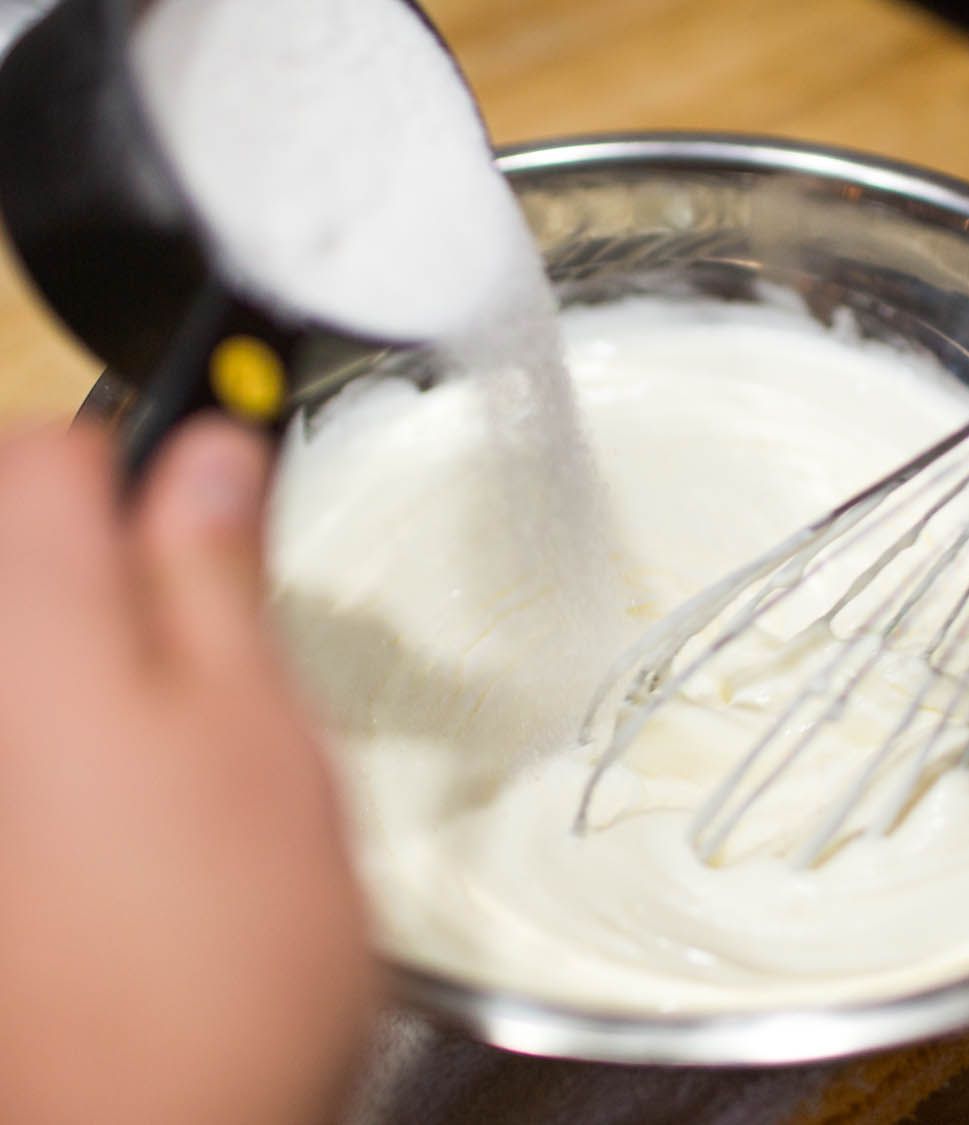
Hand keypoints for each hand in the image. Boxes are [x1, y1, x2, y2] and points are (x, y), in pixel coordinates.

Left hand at [0, 419, 375, 1123]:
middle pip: (14, 538)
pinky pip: (24, 719)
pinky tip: (122, 793)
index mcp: (39, 634)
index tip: (205, 509)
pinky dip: (66, 716)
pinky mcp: (1, 826)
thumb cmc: (228, 937)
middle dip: (104, 548)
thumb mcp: (260, 726)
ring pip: (26, 635)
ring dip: (89, 636)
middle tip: (201, 627)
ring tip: (172, 719)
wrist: (156, 1120)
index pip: (44, 454)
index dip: (135, 458)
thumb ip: (214, 572)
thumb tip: (210, 450)